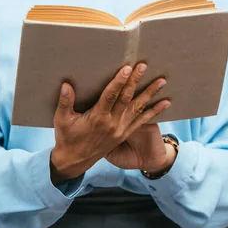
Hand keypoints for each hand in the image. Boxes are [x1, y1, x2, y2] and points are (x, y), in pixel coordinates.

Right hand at [50, 63, 169, 184]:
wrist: (75, 161)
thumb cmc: (67, 138)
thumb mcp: (61, 120)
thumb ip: (64, 102)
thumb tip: (66, 85)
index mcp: (97, 118)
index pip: (110, 96)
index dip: (119, 82)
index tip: (126, 69)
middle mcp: (112, 123)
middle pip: (126, 98)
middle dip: (135, 81)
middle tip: (143, 66)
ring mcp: (121, 129)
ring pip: (138, 108)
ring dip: (150, 93)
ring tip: (161, 81)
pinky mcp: (125, 133)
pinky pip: (143, 120)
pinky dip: (155, 111)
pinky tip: (166, 102)